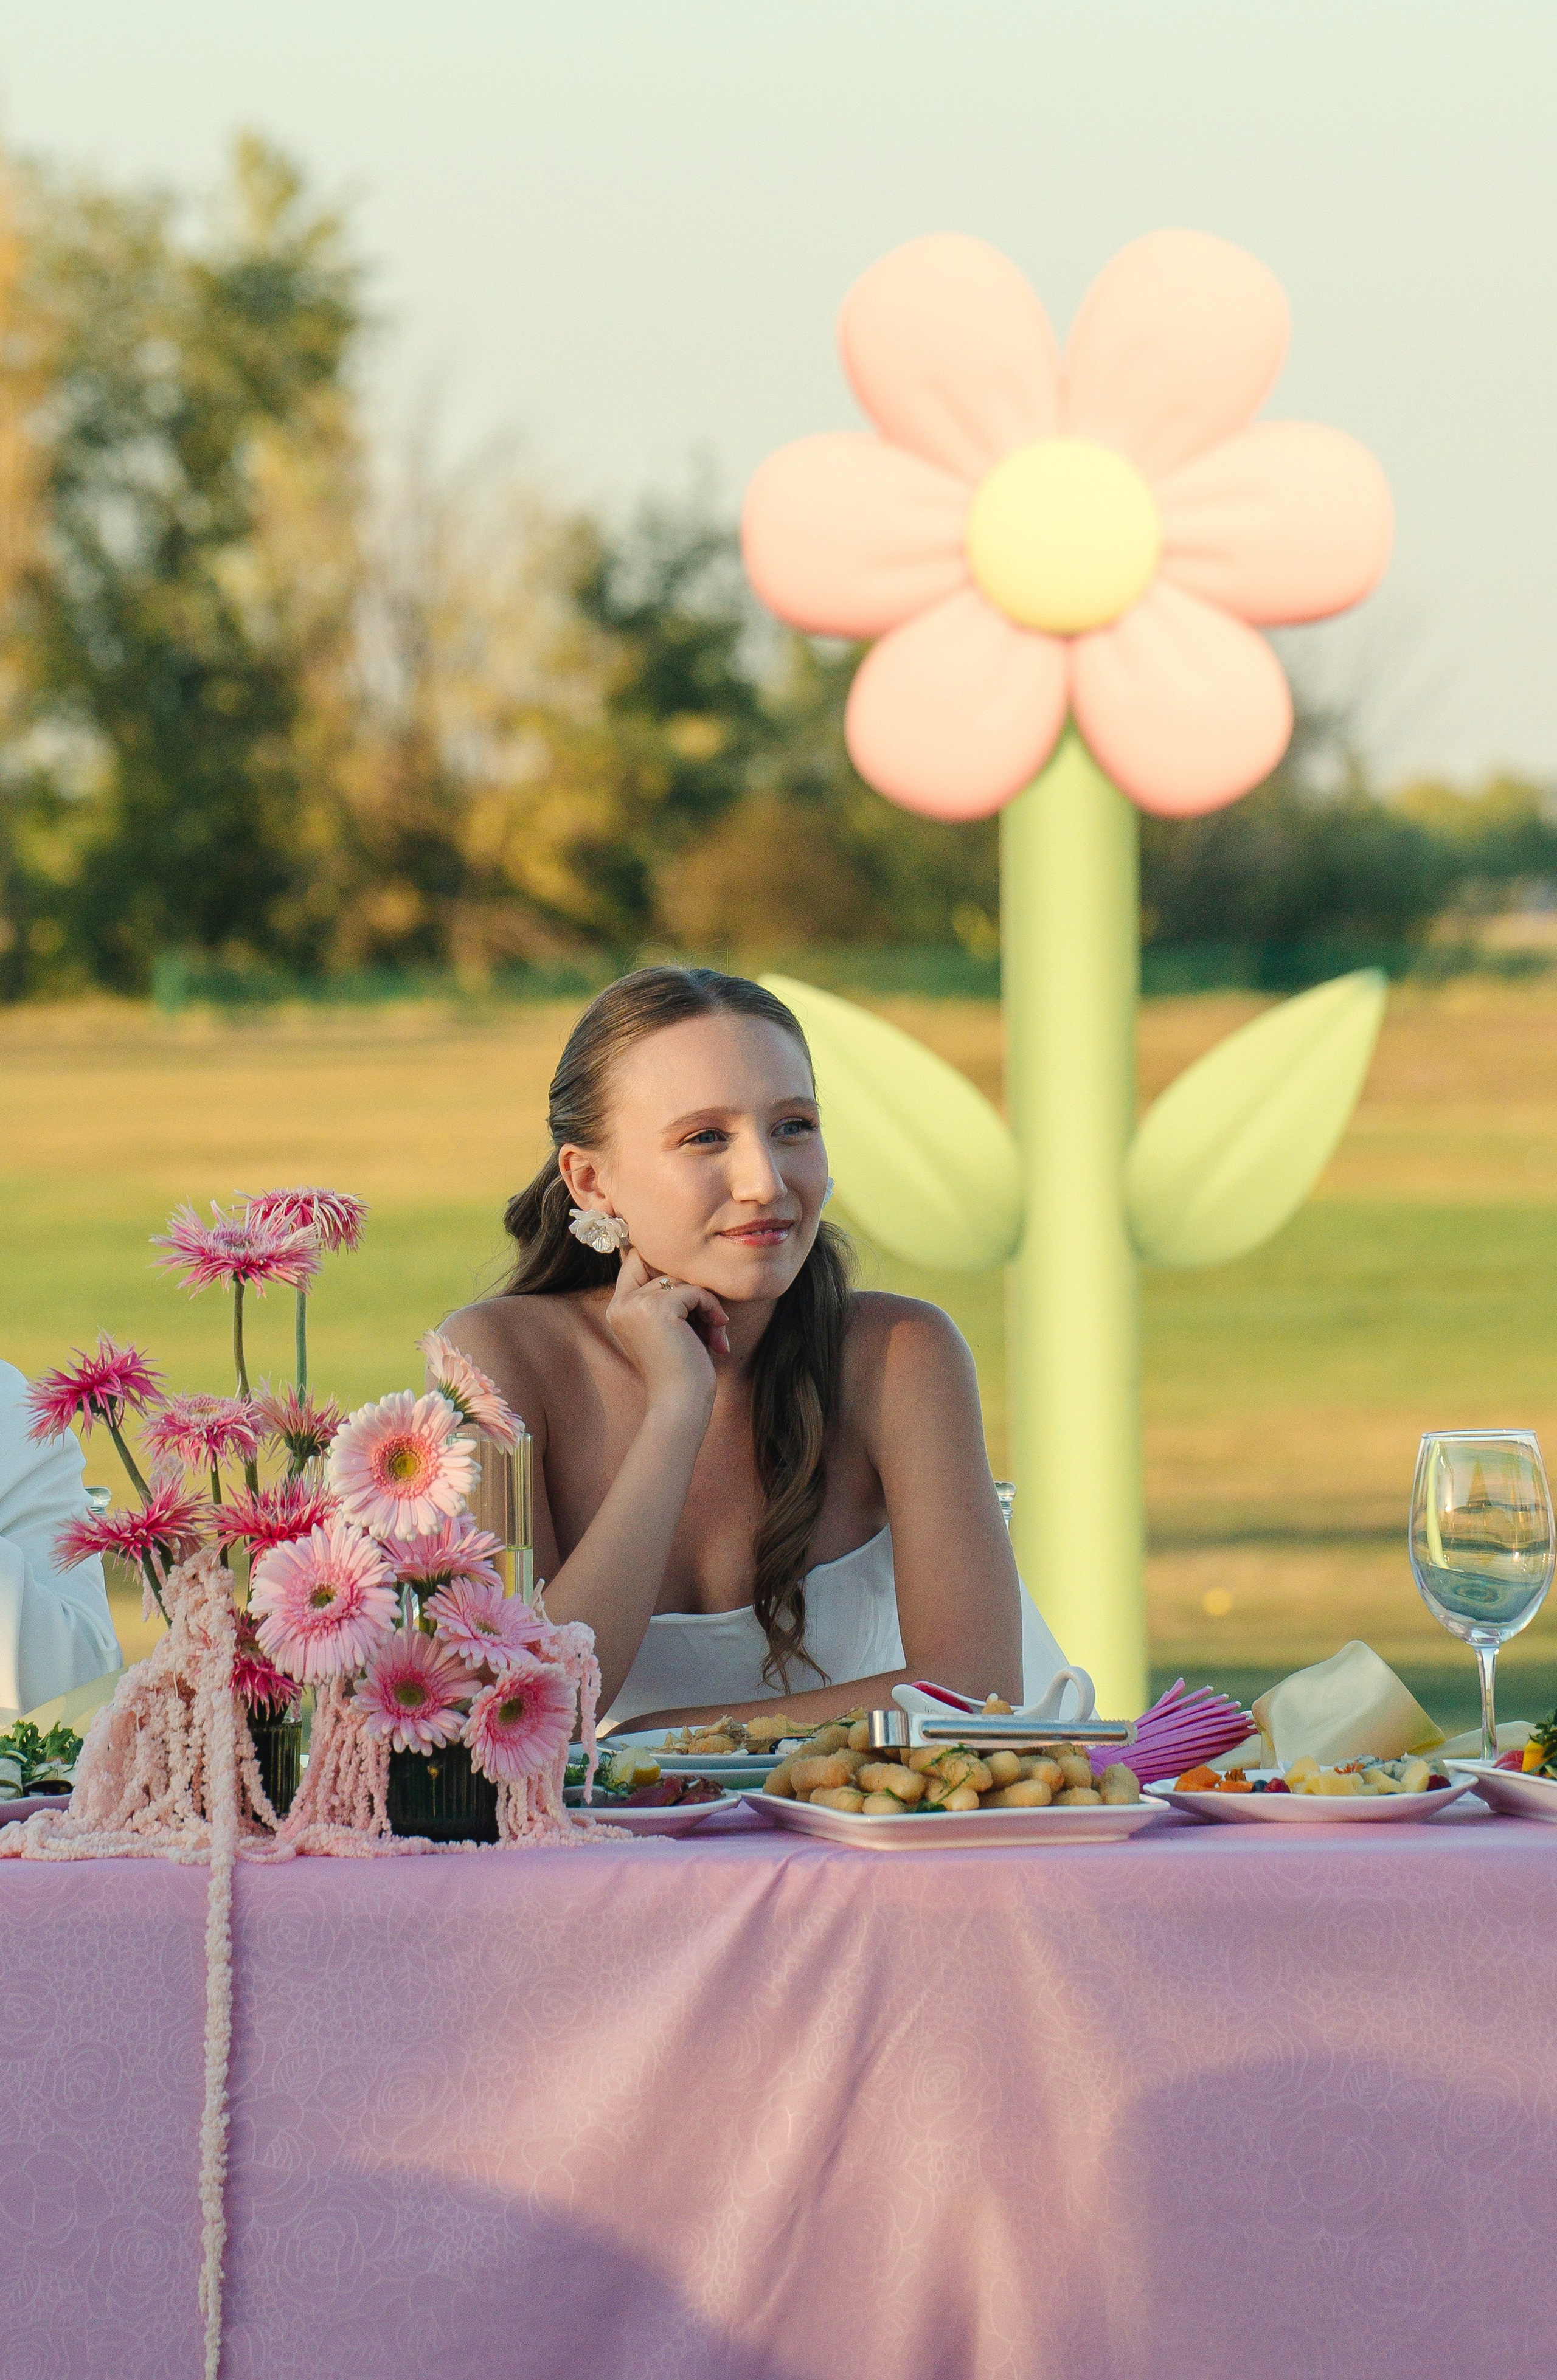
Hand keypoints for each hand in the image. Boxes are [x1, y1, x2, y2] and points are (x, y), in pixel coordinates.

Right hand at [605, 1249, 729, 1420]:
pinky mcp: (657, 1309)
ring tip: (715, 1333)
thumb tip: (689, 1261)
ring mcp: (636, 1305)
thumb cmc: (681, 1369)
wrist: (680, 1403)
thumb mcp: (670, 1327)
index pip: (637, 1260)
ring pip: (683, 1280)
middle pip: (666, 1270)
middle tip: (712, 1324)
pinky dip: (712, 1309)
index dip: (667, 1267)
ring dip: (707, 1304)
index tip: (695, 1293)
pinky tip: (718, 1333)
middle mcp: (621, 1304)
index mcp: (618, 1308)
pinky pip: (695, 1292)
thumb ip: (670, 1296)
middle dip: (695, 1294)